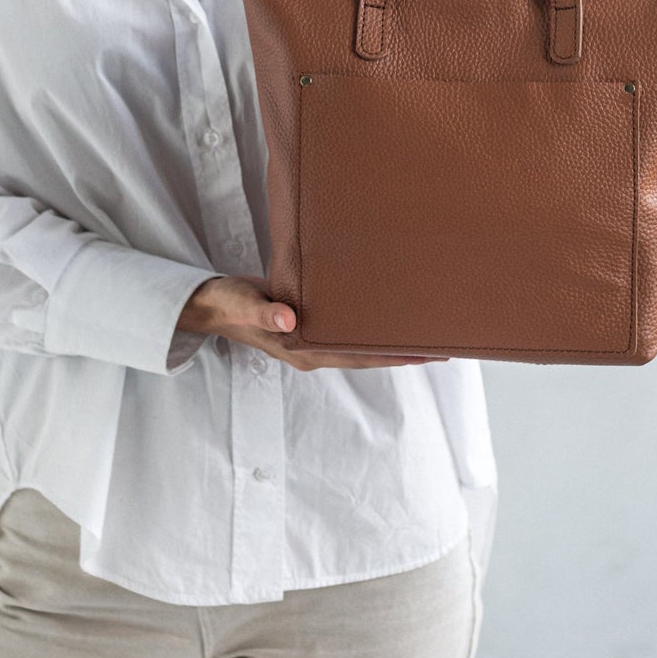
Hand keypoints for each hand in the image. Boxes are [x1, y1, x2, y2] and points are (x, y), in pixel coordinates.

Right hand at [177, 275, 448, 371]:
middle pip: (368, 356)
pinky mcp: (309, 327)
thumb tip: (290, 321)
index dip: (394, 356)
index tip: (429, 352)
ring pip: (360, 346)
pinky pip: (348, 332)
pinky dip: (371, 327)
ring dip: (390, 340)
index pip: (358, 356)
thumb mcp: (242, 303)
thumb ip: (263, 312)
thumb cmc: (226, 301)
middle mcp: (313, 350)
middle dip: (405, 351)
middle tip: (447, 343)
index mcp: (303, 348)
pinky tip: (387, 315)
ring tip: (427, 330)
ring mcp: (311, 341)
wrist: (209, 303)